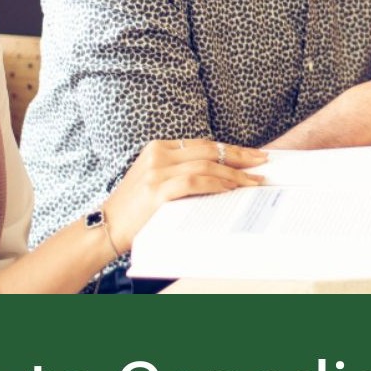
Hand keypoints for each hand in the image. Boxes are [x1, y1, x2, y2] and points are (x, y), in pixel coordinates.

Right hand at [102, 138, 267, 249]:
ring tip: (253, 181)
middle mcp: (158, 154)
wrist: (107, 226)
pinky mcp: (157, 190)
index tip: (253, 155)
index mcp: (158, 148)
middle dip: (240, 156)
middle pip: (209, 150)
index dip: (231, 149)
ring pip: (206, 166)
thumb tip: (222, 172)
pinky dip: (215, 184)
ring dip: (234, 174)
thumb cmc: (136, 207)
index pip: (203, 144)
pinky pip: (195, 182)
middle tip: (262, 163)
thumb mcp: (156, 178)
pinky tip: (230, 189)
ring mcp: (157, 172)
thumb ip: (181, 170)